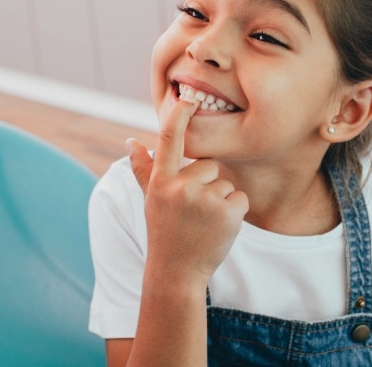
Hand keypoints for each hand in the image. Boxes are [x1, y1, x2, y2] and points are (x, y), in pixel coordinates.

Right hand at [127, 100, 248, 286]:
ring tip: (204, 222)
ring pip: (225, 183)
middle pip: (209, 164)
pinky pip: (240, 197)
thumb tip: (131, 141)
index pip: (169, 139)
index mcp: (161, 181)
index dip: (179, 115)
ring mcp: (205, 200)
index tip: (188, 97)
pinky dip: (234, 211)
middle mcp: (181, 187)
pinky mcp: (228, 213)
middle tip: (194, 210)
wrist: (177, 272)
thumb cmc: (164, 231)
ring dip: (220, 200)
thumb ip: (142, 169)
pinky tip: (218, 228)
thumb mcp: (150, 200)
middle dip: (206, 183)